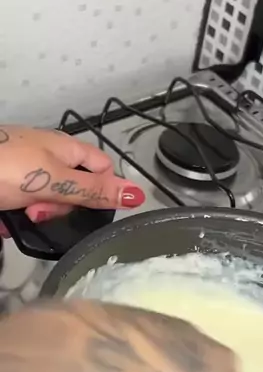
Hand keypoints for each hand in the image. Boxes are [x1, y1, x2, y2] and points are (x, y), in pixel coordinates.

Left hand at [0, 126, 144, 234]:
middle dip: (60, 209)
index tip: (87, 210)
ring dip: (34, 217)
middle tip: (40, 211)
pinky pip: (19, 208)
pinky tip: (4, 222)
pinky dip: (13, 218)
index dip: (102, 192)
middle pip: (73, 191)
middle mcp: (47, 157)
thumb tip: (139, 193)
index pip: (103, 170)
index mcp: (66, 149)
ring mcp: (23, 172)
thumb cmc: (5, 168)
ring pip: (45, 203)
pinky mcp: (5, 188)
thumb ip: (95, 190)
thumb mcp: (56, 181)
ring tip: (18, 217)